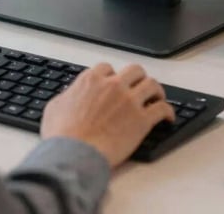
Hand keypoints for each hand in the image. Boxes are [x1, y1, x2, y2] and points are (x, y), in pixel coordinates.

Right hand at [40, 62, 174, 167]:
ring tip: (157, 97)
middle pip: (134, 70)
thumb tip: (70, 96)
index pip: (107, 68)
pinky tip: (168, 117)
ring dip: (156, 90)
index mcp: (91, 80)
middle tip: (139, 86)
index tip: (114, 84)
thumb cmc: (62, 135)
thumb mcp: (55, 107)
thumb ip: (67, 96)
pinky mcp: (142, 121)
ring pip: (151, 84)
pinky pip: (162, 109)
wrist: (74, 154)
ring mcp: (129, 101)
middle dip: (137, 77)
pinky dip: (168, 111)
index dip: (112, 76)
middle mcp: (113, 85)